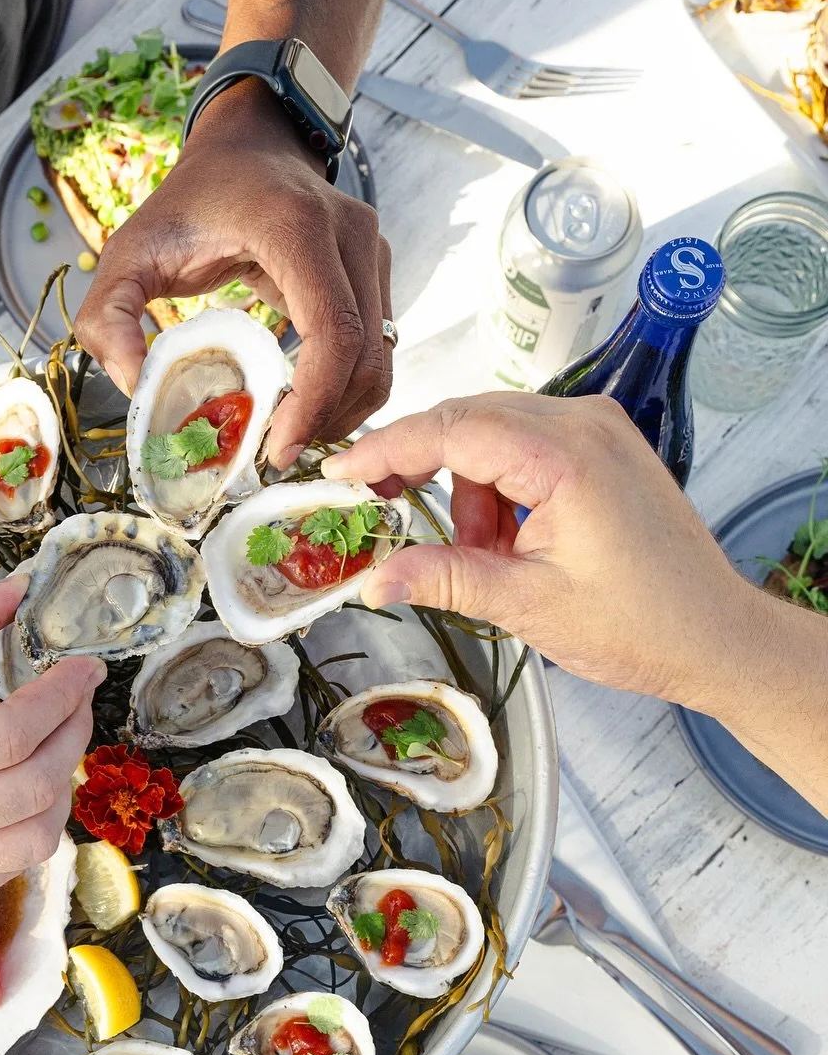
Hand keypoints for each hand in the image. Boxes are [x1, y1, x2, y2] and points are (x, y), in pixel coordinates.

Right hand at [0, 578, 102, 907]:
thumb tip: (16, 592)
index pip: (15, 731)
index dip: (64, 696)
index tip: (85, 669)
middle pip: (36, 784)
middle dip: (73, 735)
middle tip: (78, 701)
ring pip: (36, 837)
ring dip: (61, 787)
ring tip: (56, 746)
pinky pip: (9, 866)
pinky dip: (31, 826)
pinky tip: (23, 790)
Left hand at [75, 80, 392, 466]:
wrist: (248, 143)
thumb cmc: (190, 200)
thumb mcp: (129, 252)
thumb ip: (109, 317)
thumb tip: (130, 384)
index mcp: (296, 228)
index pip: (333, 334)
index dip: (314, 403)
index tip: (277, 449)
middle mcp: (350, 234)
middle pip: (367, 355)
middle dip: (328, 419)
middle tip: (277, 454)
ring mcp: (372, 250)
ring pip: (383, 355)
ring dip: (345, 409)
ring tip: (292, 434)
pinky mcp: (377, 267)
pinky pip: (379, 342)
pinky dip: (350, 385)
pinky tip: (307, 404)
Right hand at [324, 393, 773, 712]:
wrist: (714, 635)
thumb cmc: (640, 623)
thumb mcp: (526, 604)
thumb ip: (443, 579)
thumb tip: (373, 579)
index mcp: (566, 455)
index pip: (451, 429)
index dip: (386, 449)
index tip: (339, 473)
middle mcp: (584, 423)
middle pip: (467, 419)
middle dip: (417, 464)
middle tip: (375, 508)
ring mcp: (598, 429)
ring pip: (493, 433)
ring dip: (465, 488)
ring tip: (481, 556)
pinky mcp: (604, 447)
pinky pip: (526, 446)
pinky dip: (499, 488)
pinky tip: (507, 542)